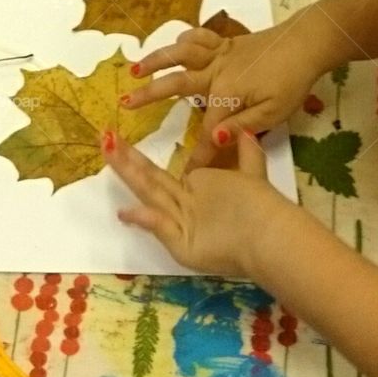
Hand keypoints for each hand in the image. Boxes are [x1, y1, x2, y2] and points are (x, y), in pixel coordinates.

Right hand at [104, 128, 283, 277]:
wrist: (273, 238)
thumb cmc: (263, 207)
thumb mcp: (254, 173)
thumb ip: (247, 153)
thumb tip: (241, 131)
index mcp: (196, 188)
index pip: (160, 174)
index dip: (136, 157)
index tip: (115, 139)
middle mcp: (185, 204)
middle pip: (150, 178)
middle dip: (126, 160)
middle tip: (104, 139)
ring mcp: (183, 223)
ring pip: (151, 193)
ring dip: (128, 174)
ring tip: (107, 154)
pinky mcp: (185, 245)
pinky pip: (162, 228)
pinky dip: (144, 221)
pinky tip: (124, 212)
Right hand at [123, 20, 335, 166]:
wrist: (305, 44)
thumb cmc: (291, 81)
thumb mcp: (273, 112)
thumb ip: (242, 126)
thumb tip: (216, 137)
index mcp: (225, 93)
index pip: (208, 130)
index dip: (200, 154)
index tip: (187, 174)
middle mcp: (215, 72)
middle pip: (176, 84)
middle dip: (149, 95)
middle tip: (124, 103)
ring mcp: (218, 55)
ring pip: (180, 55)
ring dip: (156, 60)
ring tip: (135, 67)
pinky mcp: (226, 44)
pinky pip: (199, 38)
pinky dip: (185, 39)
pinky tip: (176, 44)